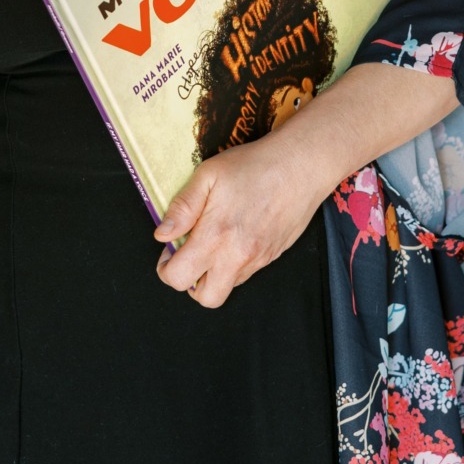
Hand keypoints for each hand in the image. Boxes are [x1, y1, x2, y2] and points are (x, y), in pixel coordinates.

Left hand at [154, 137, 321, 308]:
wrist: (300, 166)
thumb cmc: (255, 166)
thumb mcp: (208, 175)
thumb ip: (182, 207)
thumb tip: (163, 234)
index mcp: (216, 237)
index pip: (179, 278)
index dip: (166, 268)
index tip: (169, 250)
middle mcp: (237, 256)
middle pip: (206, 297)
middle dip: (190, 282)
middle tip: (188, 255)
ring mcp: (257, 260)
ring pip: (228, 287)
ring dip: (214, 273)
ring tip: (213, 241)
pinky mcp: (271, 256)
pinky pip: (246, 273)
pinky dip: (233, 264)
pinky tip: (235, 236)